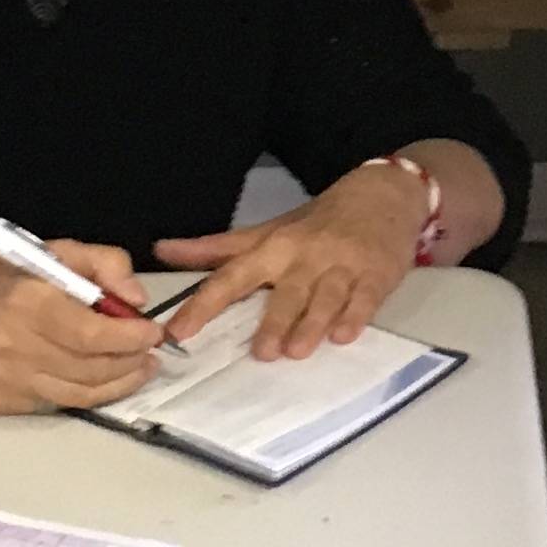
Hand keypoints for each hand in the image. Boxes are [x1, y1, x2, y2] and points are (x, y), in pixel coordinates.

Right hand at [0, 236, 164, 415]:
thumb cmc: (7, 275)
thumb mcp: (57, 250)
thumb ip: (105, 264)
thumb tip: (137, 299)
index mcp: (29, 303)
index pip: (91, 335)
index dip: (130, 338)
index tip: (153, 333)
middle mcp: (14, 346)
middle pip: (90, 369)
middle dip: (131, 362)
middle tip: (150, 352)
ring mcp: (5, 379)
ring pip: (79, 395)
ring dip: (119, 384)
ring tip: (138, 369)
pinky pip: (57, 403)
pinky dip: (88, 394)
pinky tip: (102, 380)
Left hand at [159, 161, 430, 358]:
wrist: (384, 194)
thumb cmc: (320, 220)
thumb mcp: (269, 230)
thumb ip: (217, 248)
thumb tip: (162, 250)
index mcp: (274, 247)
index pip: (233, 276)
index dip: (204, 304)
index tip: (179, 331)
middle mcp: (306, 256)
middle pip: (287, 292)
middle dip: (274, 321)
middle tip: (261, 353)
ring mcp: (343, 266)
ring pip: (325, 297)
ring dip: (312, 324)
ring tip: (297, 352)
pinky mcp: (376, 275)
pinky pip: (365, 299)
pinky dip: (355, 317)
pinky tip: (345, 335)